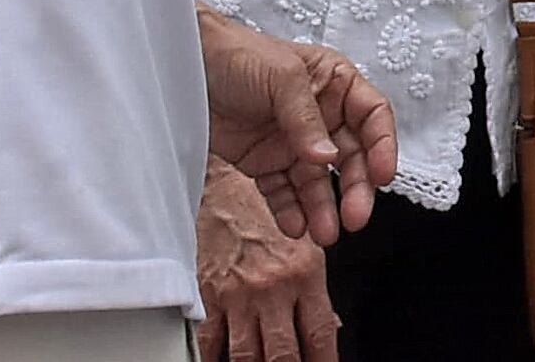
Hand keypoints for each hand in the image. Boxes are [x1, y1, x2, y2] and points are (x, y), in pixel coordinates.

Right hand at [197, 158, 340, 361]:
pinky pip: (210, 344)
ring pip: (246, 356)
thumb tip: (328, 329)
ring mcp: (237, 296)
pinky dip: (216, 359)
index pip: (320, 333)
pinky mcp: (207, 298)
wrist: (222, 190)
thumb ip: (315, 291)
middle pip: (282, 354)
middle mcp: (271, 288)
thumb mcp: (304, 245)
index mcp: (304, 274)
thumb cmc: (265, 214)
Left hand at [198, 11, 396, 243]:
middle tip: (355, 218)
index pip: (372, 117)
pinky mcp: (263, 163)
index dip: (383, 146)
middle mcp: (321, 116)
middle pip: (350, 157)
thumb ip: (305, 119)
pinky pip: (281, 192)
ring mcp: (292, 143)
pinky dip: (289, 211)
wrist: (184, 68)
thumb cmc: (239, 54)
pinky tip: (294, 227)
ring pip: (316, 182)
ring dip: (323, 208)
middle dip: (355, 188)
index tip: (383, 176)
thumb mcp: (282, 77)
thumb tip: (326, 157)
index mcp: (336, 85)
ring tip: (324, 234)